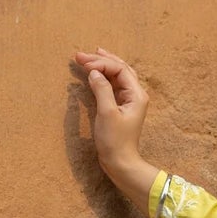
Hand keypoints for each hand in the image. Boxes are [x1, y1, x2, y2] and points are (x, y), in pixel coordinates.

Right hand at [72, 45, 148, 173]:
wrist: (120, 162)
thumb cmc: (115, 140)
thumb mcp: (107, 113)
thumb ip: (102, 90)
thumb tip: (94, 72)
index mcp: (136, 95)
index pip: (120, 69)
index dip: (101, 63)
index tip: (83, 63)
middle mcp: (135, 95)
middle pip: (120, 69)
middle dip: (101, 60)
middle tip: (80, 55)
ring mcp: (129, 101)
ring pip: (117, 76)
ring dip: (102, 66)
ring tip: (88, 57)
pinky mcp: (121, 107)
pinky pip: (113, 86)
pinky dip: (103, 77)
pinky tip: (94, 73)